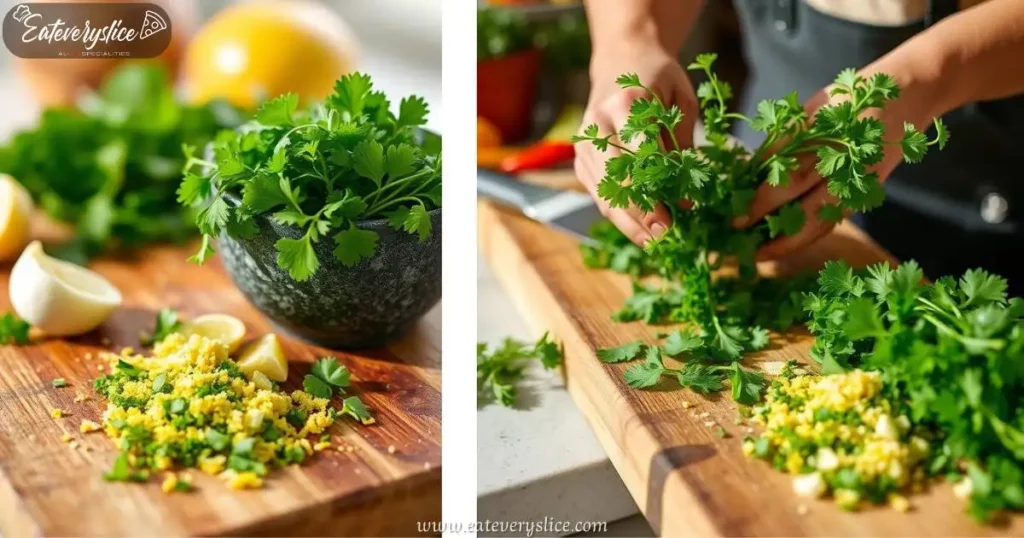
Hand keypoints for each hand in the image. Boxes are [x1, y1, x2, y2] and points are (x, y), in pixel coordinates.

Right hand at [574, 42, 697, 245]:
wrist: (620, 59)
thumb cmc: (657, 78)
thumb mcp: (682, 100)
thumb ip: (683, 145)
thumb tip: (686, 198)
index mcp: (626, 103)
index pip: (641, 155)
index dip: (660, 188)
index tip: (680, 212)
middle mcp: (597, 124)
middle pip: (618, 180)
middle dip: (642, 213)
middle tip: (666, 236)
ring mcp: (584, 143)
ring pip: (603, 193)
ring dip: (628, 222)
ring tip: (653, 242)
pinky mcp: (580, 158)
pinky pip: (597, 193)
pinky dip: (617, 214)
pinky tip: (638, 230)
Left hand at [735, 67, 941, 260]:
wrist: (910, 93)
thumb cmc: (851, 96)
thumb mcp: (812, 107)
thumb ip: (784, 141)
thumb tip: (750, 174)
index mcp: (826, 132)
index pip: (787, 173)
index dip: (760, 199)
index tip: (736, 217)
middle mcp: (844, 157)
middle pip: (804, 201)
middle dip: (770, 226)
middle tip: (741, 240)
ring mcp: (860, 177)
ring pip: (823, 220)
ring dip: (791, 241)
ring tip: (761, 253)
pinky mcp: (869, 190)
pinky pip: (836, 219)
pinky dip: (811, 235)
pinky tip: (788, 243)